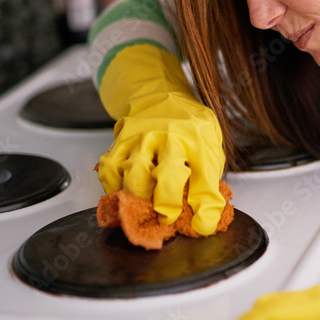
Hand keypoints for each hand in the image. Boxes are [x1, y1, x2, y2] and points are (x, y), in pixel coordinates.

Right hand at [96, 44, 226, 234]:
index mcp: (199, 139)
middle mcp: (170, 136)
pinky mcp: (119, 141)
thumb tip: (205, 216)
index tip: (203, 225)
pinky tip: (124, 194)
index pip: (206, 176)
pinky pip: (110, 170)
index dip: (206, 206)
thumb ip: (208, 178)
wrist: (160, 95)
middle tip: (168, 218)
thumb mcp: (209, 146)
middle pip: (168, 174)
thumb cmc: (187, 126)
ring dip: (139, 198)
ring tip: (144, 208)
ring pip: (134, 173)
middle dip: (167, 203)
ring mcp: (142, 137)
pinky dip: (114, 188)